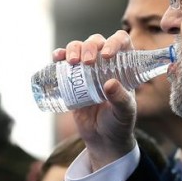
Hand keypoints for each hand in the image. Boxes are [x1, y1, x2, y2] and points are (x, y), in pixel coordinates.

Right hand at [52, 30, 136, 170]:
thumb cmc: (119, 123)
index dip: (115, 41)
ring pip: (80, 47)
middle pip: (97, 42)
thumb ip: (120, 99)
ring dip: (73, 48)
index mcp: (124, 66)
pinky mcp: (73, 79)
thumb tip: (110, 83)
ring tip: (70, 62)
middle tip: (87, 63)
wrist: (102, 138)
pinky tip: (56, 57)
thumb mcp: (124, 112)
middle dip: (90, 46)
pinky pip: (64, 61)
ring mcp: (88, 70)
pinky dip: (59, 55)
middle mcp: (106, 64)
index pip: (122, 41)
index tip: (107, 55)